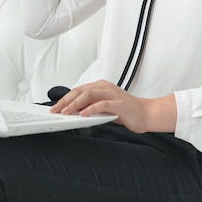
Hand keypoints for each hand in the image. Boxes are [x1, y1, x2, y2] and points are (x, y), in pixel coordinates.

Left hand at [51, 79, 176, 133]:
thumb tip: (74, 112)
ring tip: (66, 112)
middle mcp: (105, 87)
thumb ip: (91, 107)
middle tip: (55, 110)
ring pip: (89, 95)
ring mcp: (112, 94)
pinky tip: (83, 114)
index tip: (55, 107)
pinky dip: (91, 108)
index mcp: (101, 86)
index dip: (65, 99)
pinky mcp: (119, 103)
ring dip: (75, 104)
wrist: (147, 114)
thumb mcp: (104, 108)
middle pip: (81, 91)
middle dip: (66, 101)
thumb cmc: (126, 112)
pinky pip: (102, 104)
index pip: (78, 90)